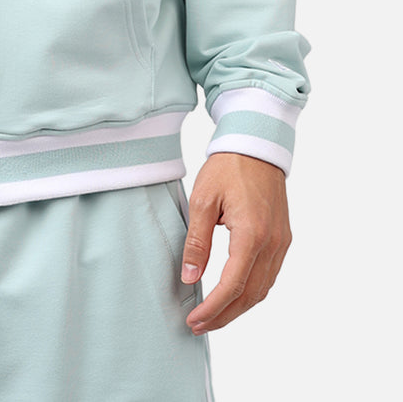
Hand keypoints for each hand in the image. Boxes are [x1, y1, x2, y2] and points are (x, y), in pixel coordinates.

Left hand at [180, 152, 291, 333]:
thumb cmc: (228, 168)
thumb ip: (197, 241)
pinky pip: (269, 276)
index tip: (194, 319)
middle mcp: (272, 244)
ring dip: (238, 307)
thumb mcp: (203, 200)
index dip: (213, 308)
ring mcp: (281, 243)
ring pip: (262, 289)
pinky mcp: (283, 239)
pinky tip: (233, 295)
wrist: (256, 146)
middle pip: (250, 295)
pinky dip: (251, 291)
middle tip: (198, 325)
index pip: (233, 285)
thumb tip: (190, 277)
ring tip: (212, 316)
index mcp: (252, 235)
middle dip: (224, 315)